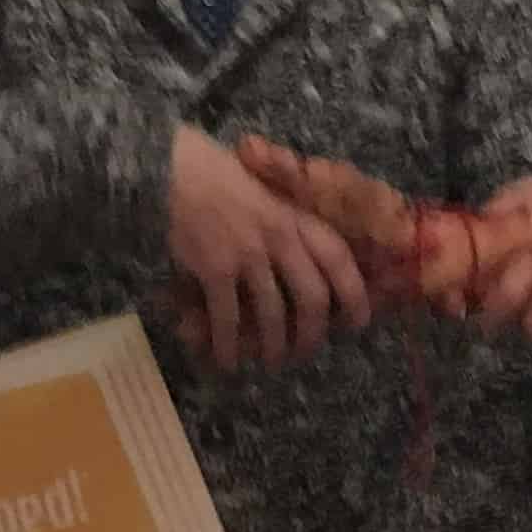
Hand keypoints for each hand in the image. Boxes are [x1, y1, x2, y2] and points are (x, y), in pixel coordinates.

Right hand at [168, 126, 370, 373]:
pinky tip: (225, 360)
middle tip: (303, 353)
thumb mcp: (266, 193)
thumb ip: (286, 225)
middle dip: (311, 334)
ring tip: (267, 363)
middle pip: (312, 298)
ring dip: (271, 347)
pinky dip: (228, 345)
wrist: (174, 168)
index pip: (336, 257)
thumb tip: (302, 266)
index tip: (357, 322)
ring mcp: (248, 253)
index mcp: (295, 217)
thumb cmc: (218, 177)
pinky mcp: (216, 268)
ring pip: (273, 315)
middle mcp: (280, 236)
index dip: (353, 293)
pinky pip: (228, 318)